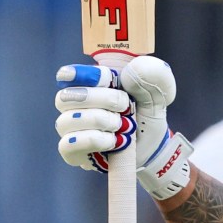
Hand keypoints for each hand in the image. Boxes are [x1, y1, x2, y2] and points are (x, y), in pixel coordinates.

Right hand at [55, 55, 193, 199]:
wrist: (153, 148)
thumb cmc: (147, 117)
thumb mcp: (158, 96)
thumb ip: (153, 78)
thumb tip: (132, 69)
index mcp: (91, 86)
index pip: (69, 76)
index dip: (81, 74)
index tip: (104, 76)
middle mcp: (74, 107)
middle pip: (64, 98)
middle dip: (100, 99)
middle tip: (126, 106)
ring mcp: (71, 131)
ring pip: (66, 121)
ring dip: (101, 120)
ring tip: (124, 126)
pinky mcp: (72, 153)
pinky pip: (68, 145)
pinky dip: (94, 140)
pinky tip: (114, 141)